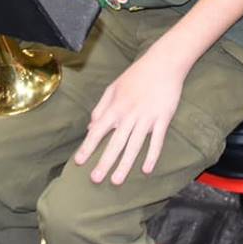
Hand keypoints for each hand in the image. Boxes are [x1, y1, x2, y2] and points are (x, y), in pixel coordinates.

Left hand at [73, 41, 187, 184]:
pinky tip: (146, 170)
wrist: (163, 63)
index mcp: (116, 107)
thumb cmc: (136, 75)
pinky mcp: (163, 118)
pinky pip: (157, 141)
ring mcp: (147, 117)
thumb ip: (100, 108)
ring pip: (134, 146)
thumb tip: (89, 128)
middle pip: (115, 143)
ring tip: (117, 180)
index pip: (98, 131)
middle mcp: (129, 114)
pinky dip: (152, 155)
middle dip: (104, 162)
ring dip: (125, 164)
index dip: (88, 147)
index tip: (79, 162)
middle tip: (95, 179)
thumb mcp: (113, 87)